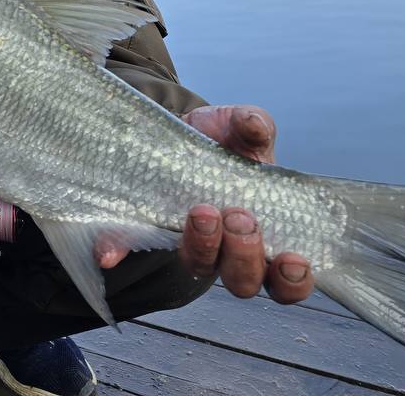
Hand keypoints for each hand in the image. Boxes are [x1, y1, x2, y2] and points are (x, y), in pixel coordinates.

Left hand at [96, 104, 314, 304]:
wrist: (181, 128)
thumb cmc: (225, 139)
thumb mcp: (241, 127)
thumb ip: (253, 125)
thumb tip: (255, 126)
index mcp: (265, 235)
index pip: (286, 279)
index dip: (294, 280)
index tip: (294, 258)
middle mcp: (229, 250)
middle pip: (243, 280)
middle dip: (244, 255)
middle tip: (239, 218)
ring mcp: (190, 244)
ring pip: (198, 267)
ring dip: (202, 246)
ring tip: (201, 213)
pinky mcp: (147, 229)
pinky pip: (130, 248)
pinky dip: (119, 250)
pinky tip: (110, 252)